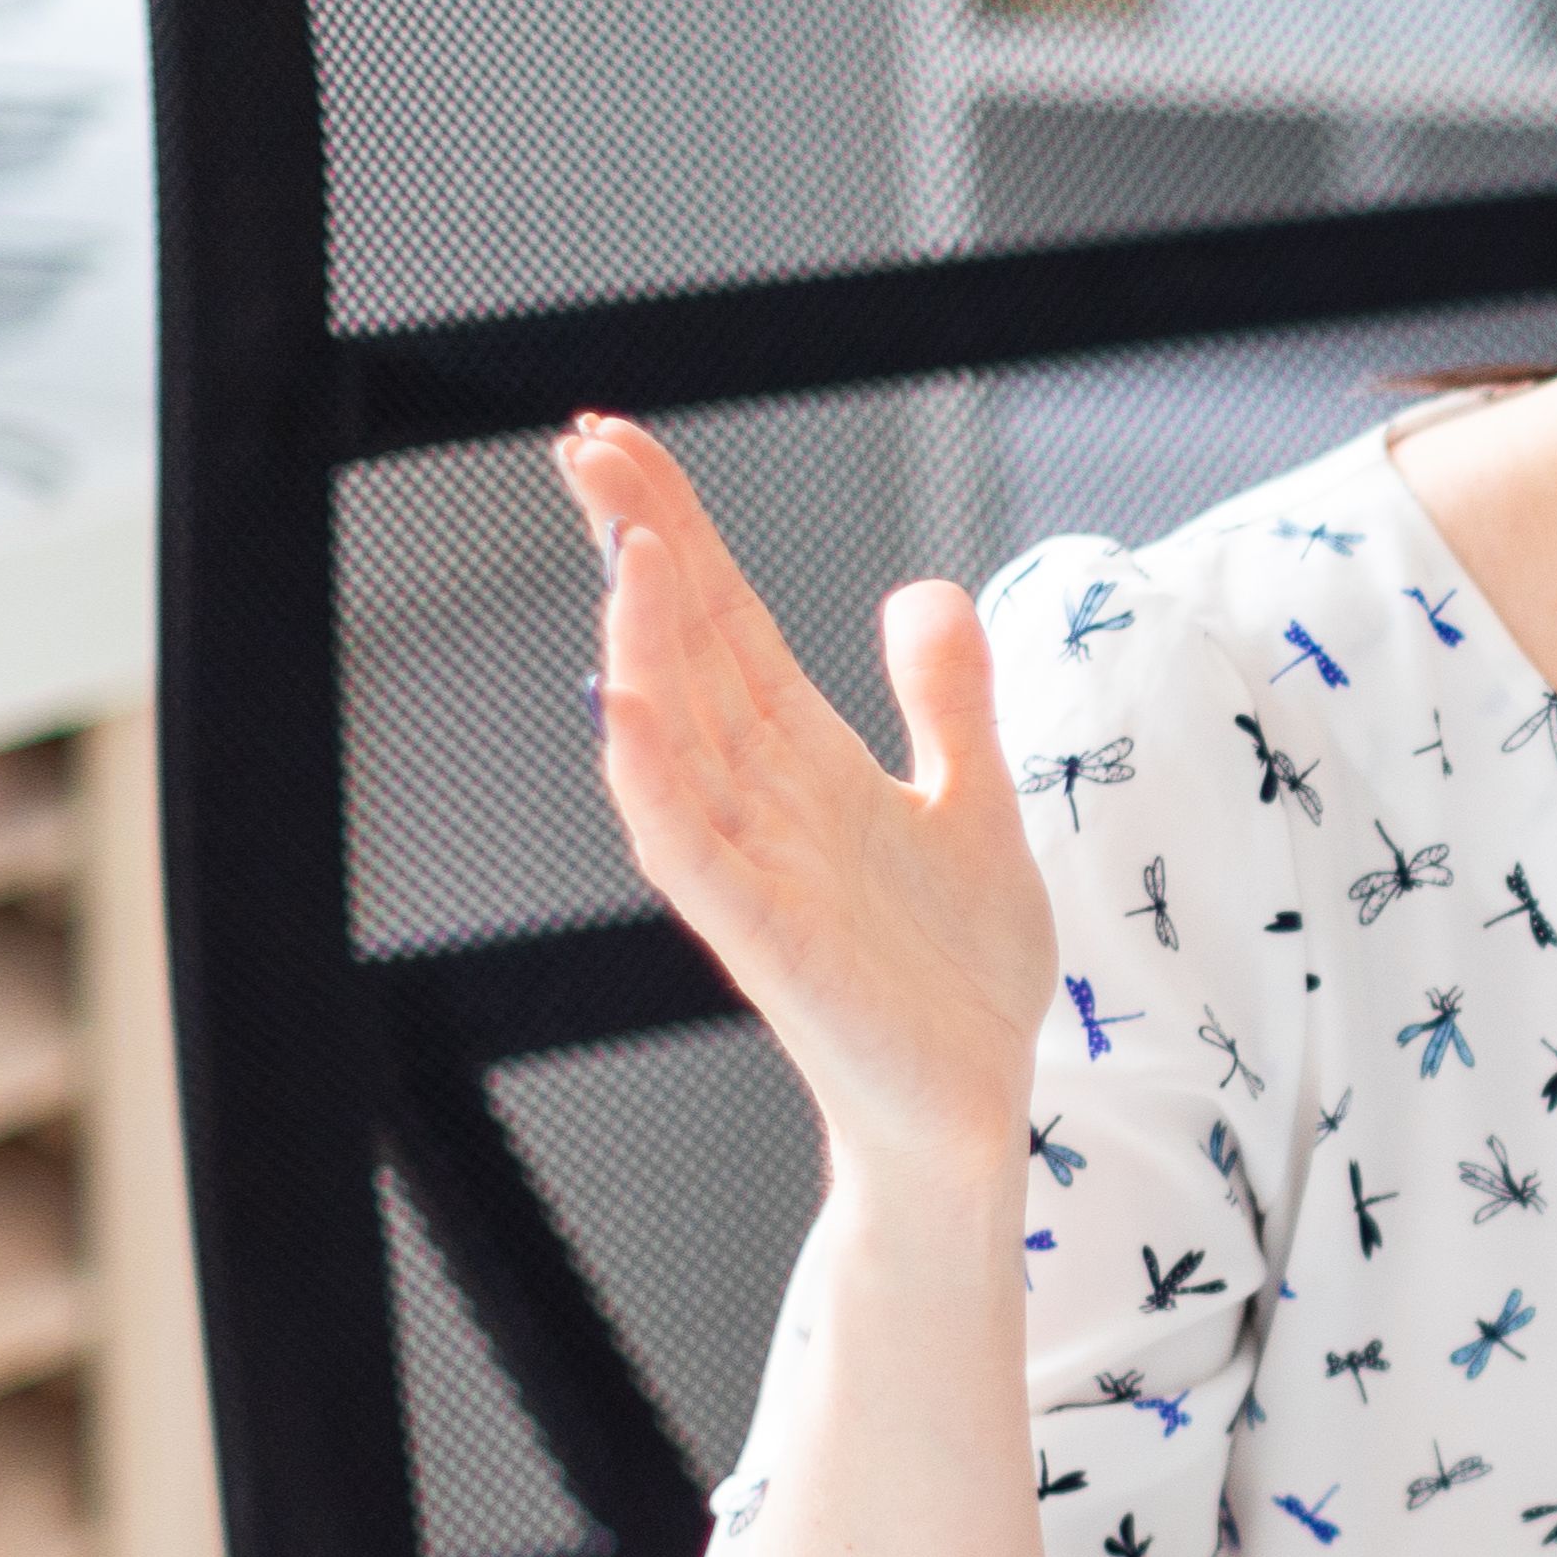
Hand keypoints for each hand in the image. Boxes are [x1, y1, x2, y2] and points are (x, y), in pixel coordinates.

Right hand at [561, 412, 1056, 1192]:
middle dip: (640, 550)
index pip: (727, 621)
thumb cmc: (954, 978)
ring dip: (646, 647)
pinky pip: (693, 853)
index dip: (679, 528)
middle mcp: (764, 804)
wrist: (970, 1112)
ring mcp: (757, 872)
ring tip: (624, 551)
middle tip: (582, 449)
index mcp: (808, 762)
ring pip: (680, 739)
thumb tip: (922, 590)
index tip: (615, 443)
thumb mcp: (974, 805)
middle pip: (688, 654)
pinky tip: (626, 713)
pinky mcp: (768, 943)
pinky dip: (656, 782)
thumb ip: (945, 701)